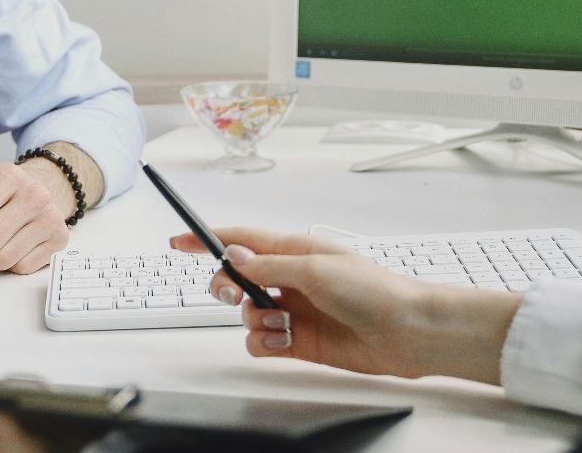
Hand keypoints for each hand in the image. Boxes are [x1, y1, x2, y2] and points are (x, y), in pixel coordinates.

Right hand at [172, 227, 520, 383]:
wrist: (405, 332)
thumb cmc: (373, 290)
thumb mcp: (315, 268)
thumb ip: (269, 264)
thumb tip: (233, 255)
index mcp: (294, 249)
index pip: (240, 239)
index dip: (206, 239)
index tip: (177, 241)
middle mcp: (289, 278)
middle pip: (235, 278)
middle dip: (226, 287)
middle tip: (233, 295)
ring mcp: (293, 310)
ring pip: (246, 314)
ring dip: (254, 318)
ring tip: (282, 322)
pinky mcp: (297, 341)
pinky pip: (261, 342)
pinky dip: (265, 342)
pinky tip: (285, 340)